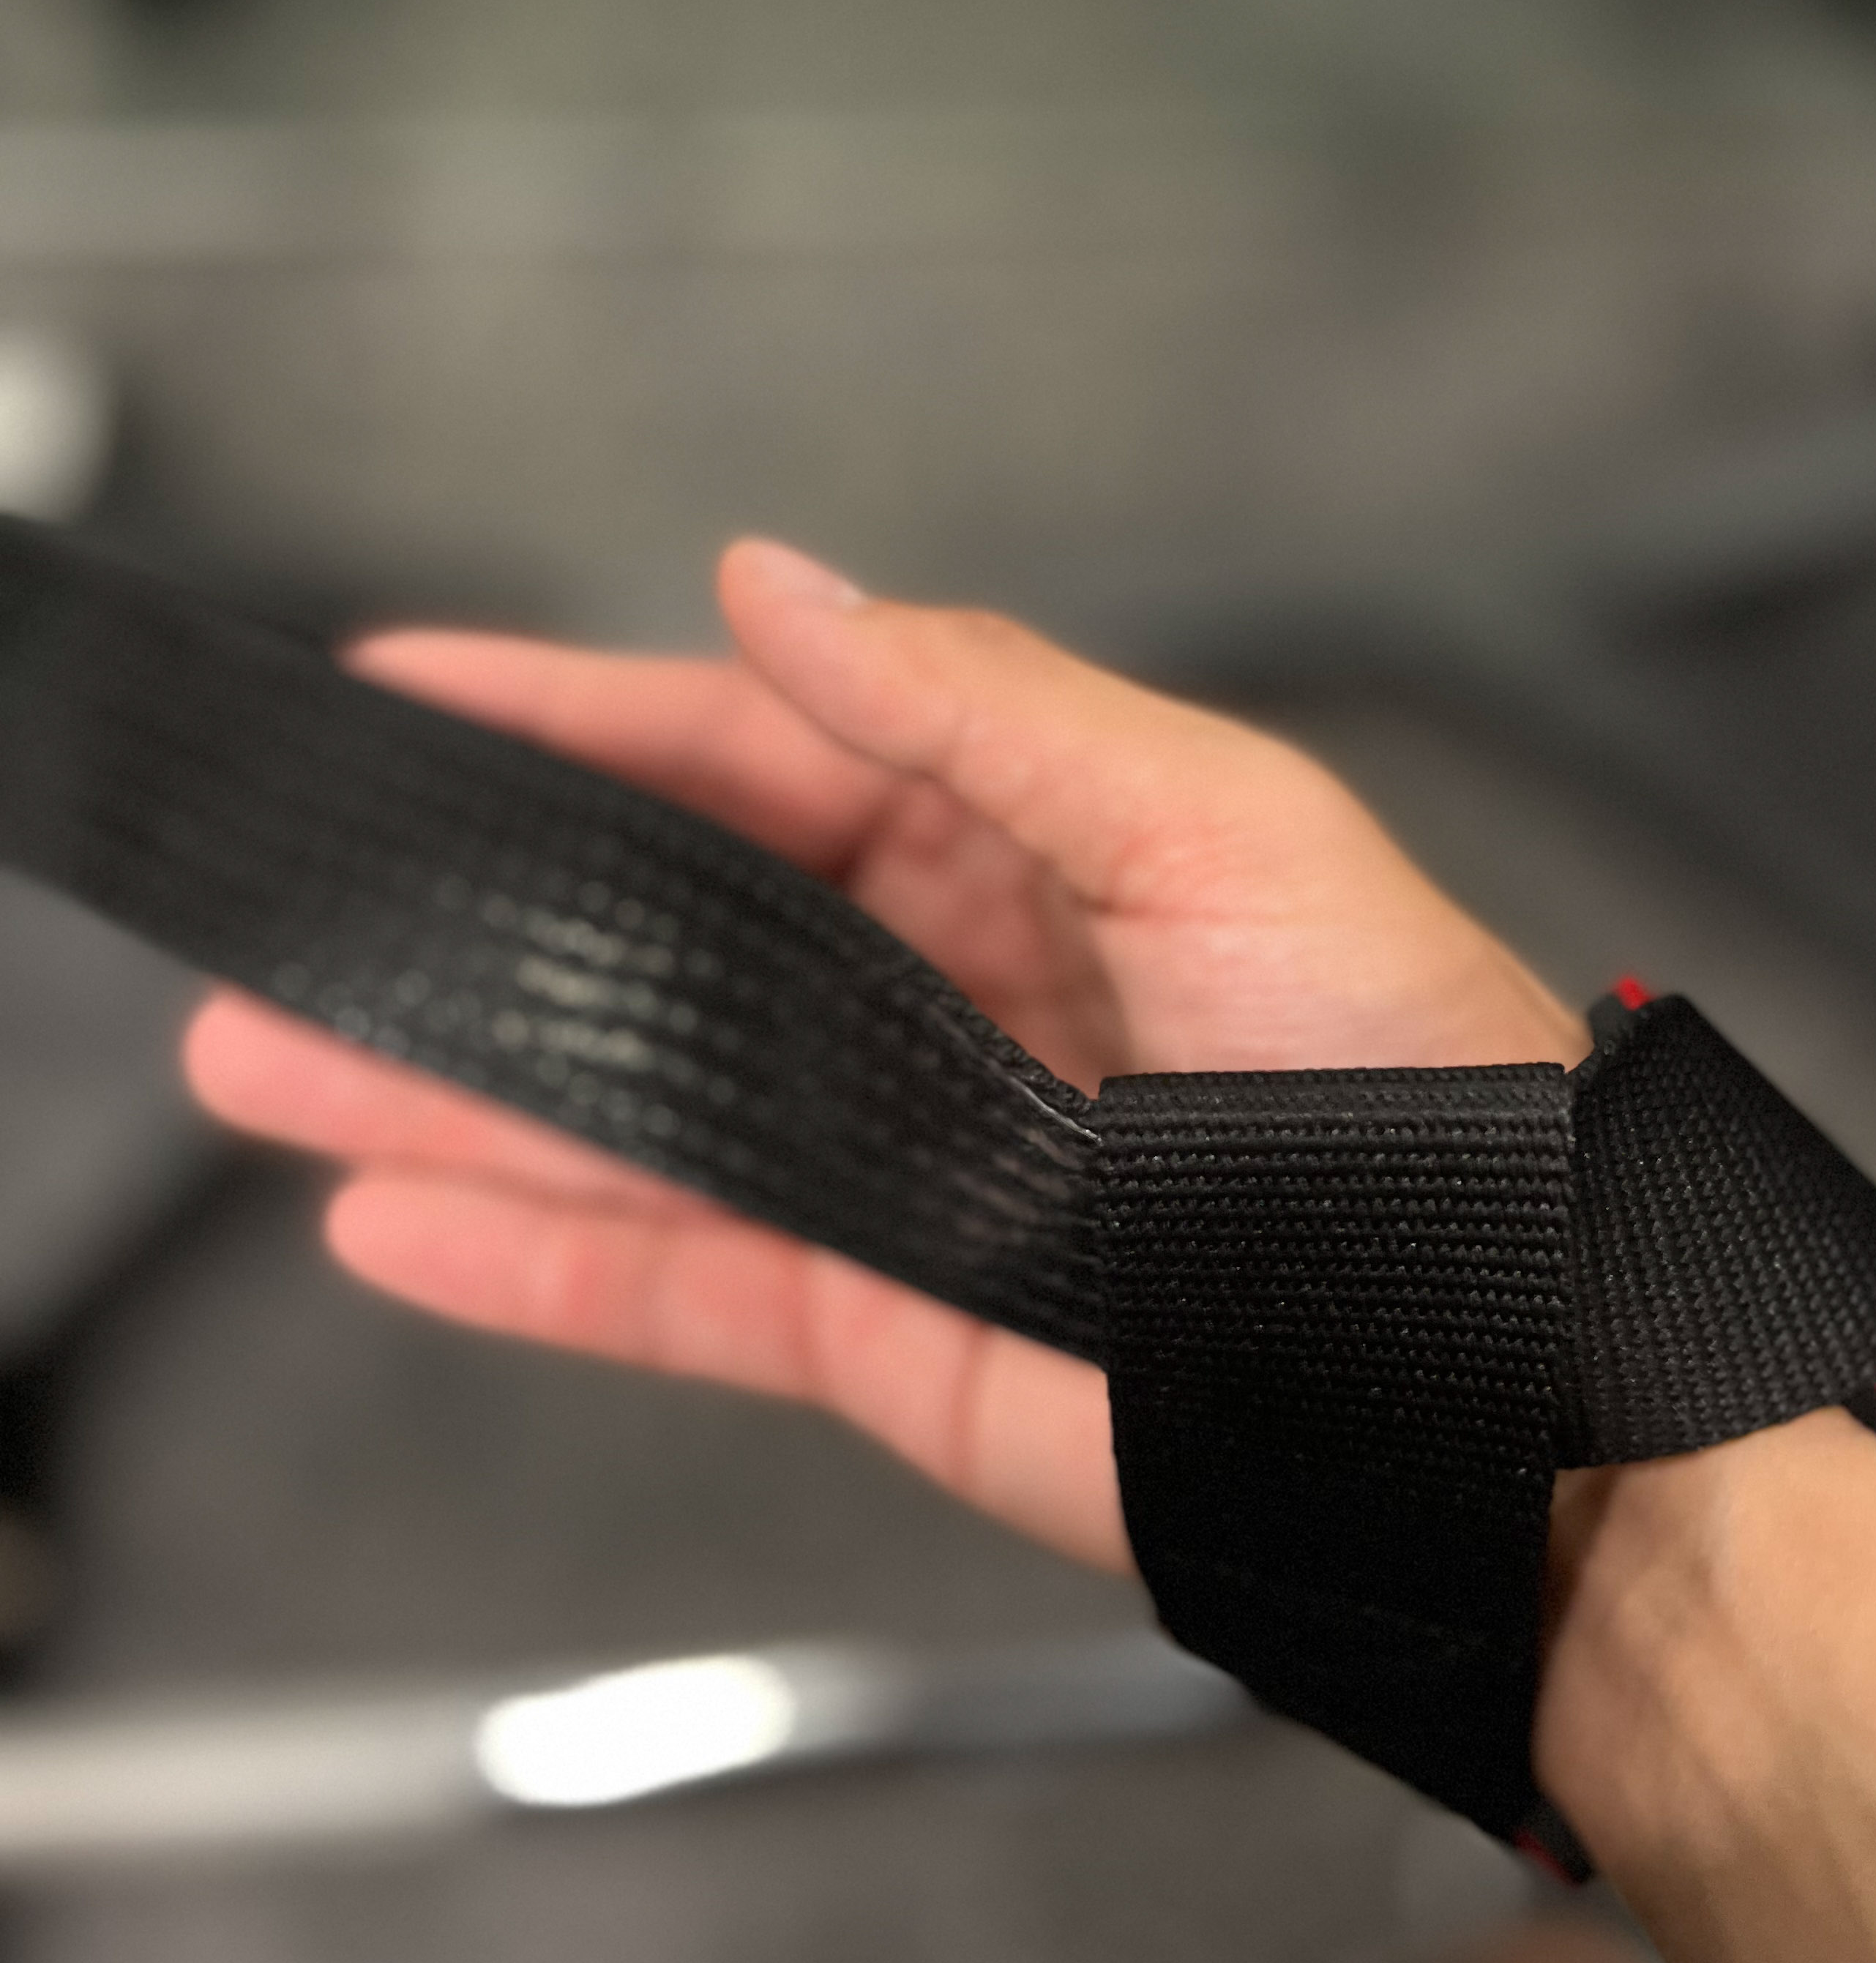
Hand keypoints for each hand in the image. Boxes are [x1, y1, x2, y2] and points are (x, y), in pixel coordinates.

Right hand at [184, 539, 1584, 1570]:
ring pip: (638, 1111)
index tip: (429, 685)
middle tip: (314, 891)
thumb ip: (986, 707)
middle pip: (668, 931)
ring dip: (456, 1090)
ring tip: (283, 1059)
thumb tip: (787, 589)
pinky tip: (404, 1223)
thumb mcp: (1216, 823)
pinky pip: (678, 1280)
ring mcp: (903, 1165)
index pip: (759, 751)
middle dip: (487, 908)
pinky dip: (536, 1258)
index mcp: (1021, 843)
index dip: (589, 712)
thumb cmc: (1423, 1076)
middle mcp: (944, 993)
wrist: (1504, 1373)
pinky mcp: (890, 1327)